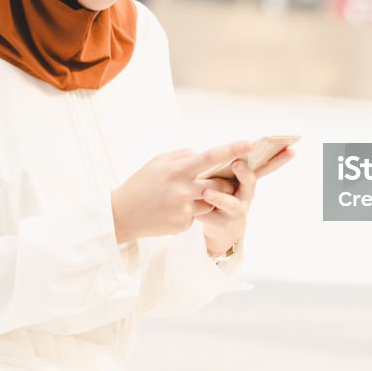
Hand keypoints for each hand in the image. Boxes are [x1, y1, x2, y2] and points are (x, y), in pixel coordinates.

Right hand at [111, 139, 257, 243]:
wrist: (121, 215)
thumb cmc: (141, 184)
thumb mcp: (158, 162)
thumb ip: (182, 156)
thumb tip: (201, 154)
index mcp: (177, 170)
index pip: (210, 157)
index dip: (232, 149)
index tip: (250, 144)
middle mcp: (183, 190)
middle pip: (220, 186)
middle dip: (224, 185)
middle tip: (218, 183)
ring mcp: (183, 210)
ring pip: (210, 203)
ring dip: (205, 200)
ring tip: (181, 198)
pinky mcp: (182, 226)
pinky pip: (197, 217)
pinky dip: (190, 213)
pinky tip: (171, 212)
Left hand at [197, 145, 295, 256]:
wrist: (221, 229)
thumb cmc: (224, 194)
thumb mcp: (229, 179)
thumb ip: (230, 165)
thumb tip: (230, 145)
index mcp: (248, 180)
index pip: (266, 166)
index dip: (278, 158)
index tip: (288, 149)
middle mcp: (246, 195)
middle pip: (250, 183)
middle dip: (245, 174)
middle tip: (237, 164)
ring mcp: (236, 211)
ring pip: (230, 204)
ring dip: (219, 197)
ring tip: (207, 192)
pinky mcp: (223, 224)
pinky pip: (210, 216)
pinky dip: (201, 211)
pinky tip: (193, 209)